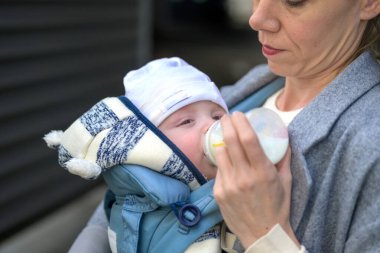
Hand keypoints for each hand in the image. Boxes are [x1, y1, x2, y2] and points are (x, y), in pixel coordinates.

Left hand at [213, 112, 296, 247]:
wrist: (262, 234)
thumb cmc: (277, 207)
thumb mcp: (286, 182)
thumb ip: (284, 158)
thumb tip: (284, 137)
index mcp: (263, 172)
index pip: (248, 139)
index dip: (241, 122)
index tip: (238, 114)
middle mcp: (244, 177)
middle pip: (230, 141)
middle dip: (226, 124)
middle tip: (227, 117)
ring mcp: (229, 185)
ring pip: (220, 153)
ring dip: (222, 142)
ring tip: (226, 138)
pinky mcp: (219, 192)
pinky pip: (218, 170)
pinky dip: (222, 162)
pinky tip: (228, 162)